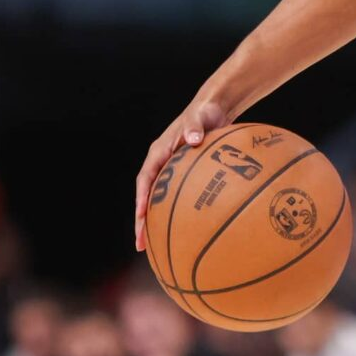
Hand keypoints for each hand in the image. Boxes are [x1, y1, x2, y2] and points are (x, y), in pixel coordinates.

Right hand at [134, 99, 226, 250]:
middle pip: (148, 196)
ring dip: (157, 222)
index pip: (145, 178)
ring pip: (160, 200)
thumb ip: (194, 127)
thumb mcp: (199, 117)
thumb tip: (192, 140)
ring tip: (156, 248)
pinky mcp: (184, 175)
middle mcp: (162, 163)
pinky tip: (188, 231)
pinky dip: (178, 213)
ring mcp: (172, 170)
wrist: (214, 108)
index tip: (140, 216)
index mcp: (159, 152)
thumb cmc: (205, 112)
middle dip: (143, 221)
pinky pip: (178, 198)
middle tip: (141, 244)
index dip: (142, 198)